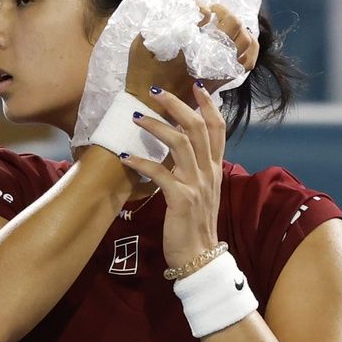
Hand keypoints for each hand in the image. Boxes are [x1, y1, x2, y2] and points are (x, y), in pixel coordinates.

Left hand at [118, 81, 225, 268]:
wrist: (199, 257)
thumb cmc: (193, 224)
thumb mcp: (200, 190)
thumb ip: (193, 167)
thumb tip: (180, 144)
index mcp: (214, 168)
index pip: (217, 128)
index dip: (207, 105)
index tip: (194, 85)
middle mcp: (208, 172)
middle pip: (197, 128)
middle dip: (177, 105)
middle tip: (156, 90)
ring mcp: (196, 185)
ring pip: (181, 143)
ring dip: (156, 126)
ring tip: (135, 116)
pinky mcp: (181, 200)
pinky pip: (160, 174)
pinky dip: (140, 163)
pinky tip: (124, 156)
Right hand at [124, 3, 259, 114]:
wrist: (150, 109)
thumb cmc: (143, 77)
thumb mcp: (140, 48)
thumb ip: (155, 28)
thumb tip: (171, 15)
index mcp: (191, 47)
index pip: (208, 17)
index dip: (201, 8)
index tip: (194, 7)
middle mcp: (211, 57)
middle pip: (233, 25)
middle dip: (224, 12)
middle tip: (212, 11)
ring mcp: (219, 70)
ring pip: (246, 42)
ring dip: (239, 28)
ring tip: (226, 24)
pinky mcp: (221, 80)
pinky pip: (246, 63)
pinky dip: (248, 49)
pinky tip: (236, 43)